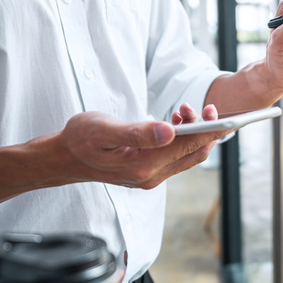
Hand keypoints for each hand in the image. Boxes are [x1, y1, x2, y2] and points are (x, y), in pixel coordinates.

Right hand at [58, 103, 224, 188]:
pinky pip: (176, 156)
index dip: (208, 130)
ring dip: (193, 132)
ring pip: (187, 155)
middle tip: (201, 107)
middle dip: (205, 130)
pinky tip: (176, 122)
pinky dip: (182, 138)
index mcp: (143, 167)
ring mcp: (151, 176)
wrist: (65, 158)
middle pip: (194, 153)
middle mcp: (151, 176)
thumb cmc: (80, 140)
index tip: (218, 113)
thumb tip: (170, 131)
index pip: (188, 147)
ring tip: (183, 110)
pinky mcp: (149, 171)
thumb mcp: (104, 130)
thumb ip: (137, 132)